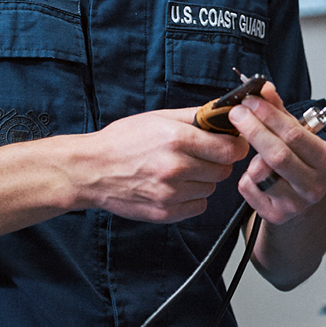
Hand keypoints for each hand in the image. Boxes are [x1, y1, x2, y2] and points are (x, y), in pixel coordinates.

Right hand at [66, 109, 246, 222]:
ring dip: (203, 179)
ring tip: (179, 170)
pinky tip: (174, 186)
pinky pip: (198, 206)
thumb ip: (196, 116)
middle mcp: (175, 168)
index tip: (230, 143)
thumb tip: (226, 113)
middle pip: (223, 170)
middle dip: (217, 161)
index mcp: (176, 139)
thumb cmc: (123, 141)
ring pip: (211, 188)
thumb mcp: (159, 118)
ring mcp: (170, 194)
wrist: (91, 170)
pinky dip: (192, 197)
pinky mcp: (165, 213)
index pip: (229, 149)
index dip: (234, 145)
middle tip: (199, 155)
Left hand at [231, 83, 325, 226]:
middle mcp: (315, 185)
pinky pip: (249, 188)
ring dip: (251, 158)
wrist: (302, 202)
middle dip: (253, 129)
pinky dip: (245, 176)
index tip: (251, 101)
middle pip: (277, 155)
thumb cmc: (300, 163)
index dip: (269, 115)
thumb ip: (280, 112)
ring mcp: (296, 203)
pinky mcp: (275, 215)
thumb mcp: (297, 136)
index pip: (295, 135)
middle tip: (237, 113)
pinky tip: (254, 173)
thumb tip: (264, 88)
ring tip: (254, 152)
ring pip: (260, 173)